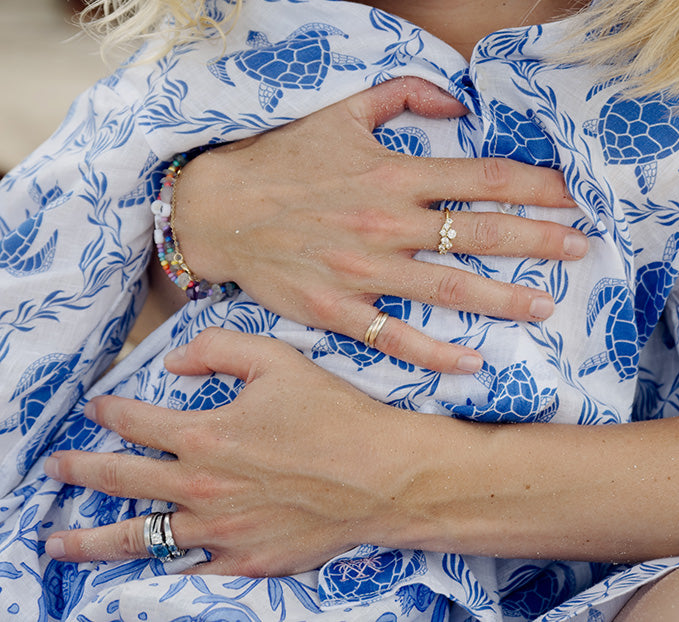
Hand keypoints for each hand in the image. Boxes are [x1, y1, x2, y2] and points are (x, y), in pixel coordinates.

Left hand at [44, 330, 430, 575]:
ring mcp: (218, 531)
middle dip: (80, 474)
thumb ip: (219, 350)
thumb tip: (173, 361)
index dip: (111, 411)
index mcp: (206, 434)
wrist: (380, 475)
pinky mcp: (241, 562)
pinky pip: (186, 572)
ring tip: (58, 544)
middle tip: (53, 472)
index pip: (139, 420)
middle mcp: (201, 486)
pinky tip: (137, 571)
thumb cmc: (334, 414)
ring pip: (137, 538)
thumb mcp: (278, 359)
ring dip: (90, 541)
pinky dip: (157, 571)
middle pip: (121, 482)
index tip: (95, 407)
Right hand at [174, 76, 587, 370]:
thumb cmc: (284, 157)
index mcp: (393, 172)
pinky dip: (436, 353)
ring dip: (503, 298)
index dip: (535, 185)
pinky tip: (475, 359)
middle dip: (537, 241)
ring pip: (448, 288)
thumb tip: (460, 99)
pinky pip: (395, 338)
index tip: (574, 194)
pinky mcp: (337, 311)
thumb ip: (405, 94)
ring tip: (548, 306)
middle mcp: (386, 222)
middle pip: (478, 233)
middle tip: (582, 248)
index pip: (482, 177)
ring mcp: (363, 271)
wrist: (217, 209)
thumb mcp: (344, 110)